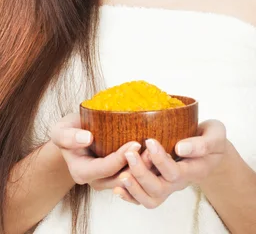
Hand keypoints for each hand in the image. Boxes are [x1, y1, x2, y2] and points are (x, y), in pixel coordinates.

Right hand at [49, 113, 158, 190]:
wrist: (73, 135)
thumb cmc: (68, 131)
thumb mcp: (60, 130)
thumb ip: (69, 135)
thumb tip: (87, 138)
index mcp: (81, 172)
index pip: (106, 168)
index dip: (121, 157)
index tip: (135, 142)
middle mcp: (95, 181)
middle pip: (121, 178)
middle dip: (138, 166)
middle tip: (154, 150)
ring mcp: (107, 180)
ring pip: (130, 180)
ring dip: (144, 168)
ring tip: (158, 153)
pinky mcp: (117, 175)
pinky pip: (133, 176)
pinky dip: (144, 167)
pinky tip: (155, 155)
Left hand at [113, 119, 227, 208]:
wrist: (211, 149)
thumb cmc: (212, 138)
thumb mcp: (215, 135)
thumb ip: (202, 143)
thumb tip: (180, 148)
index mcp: (194, 170)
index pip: (175, 172)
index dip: (160, 159)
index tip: (149, 140)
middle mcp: (179, 182)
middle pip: (159, 189)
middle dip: (141, 173)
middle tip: (129, 154)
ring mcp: (169, 185)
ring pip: (151, 199)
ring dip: (134, 188)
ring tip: (121, 174)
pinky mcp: (160, 183)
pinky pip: (145, 198)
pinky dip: (130, 196)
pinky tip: (118, 187)